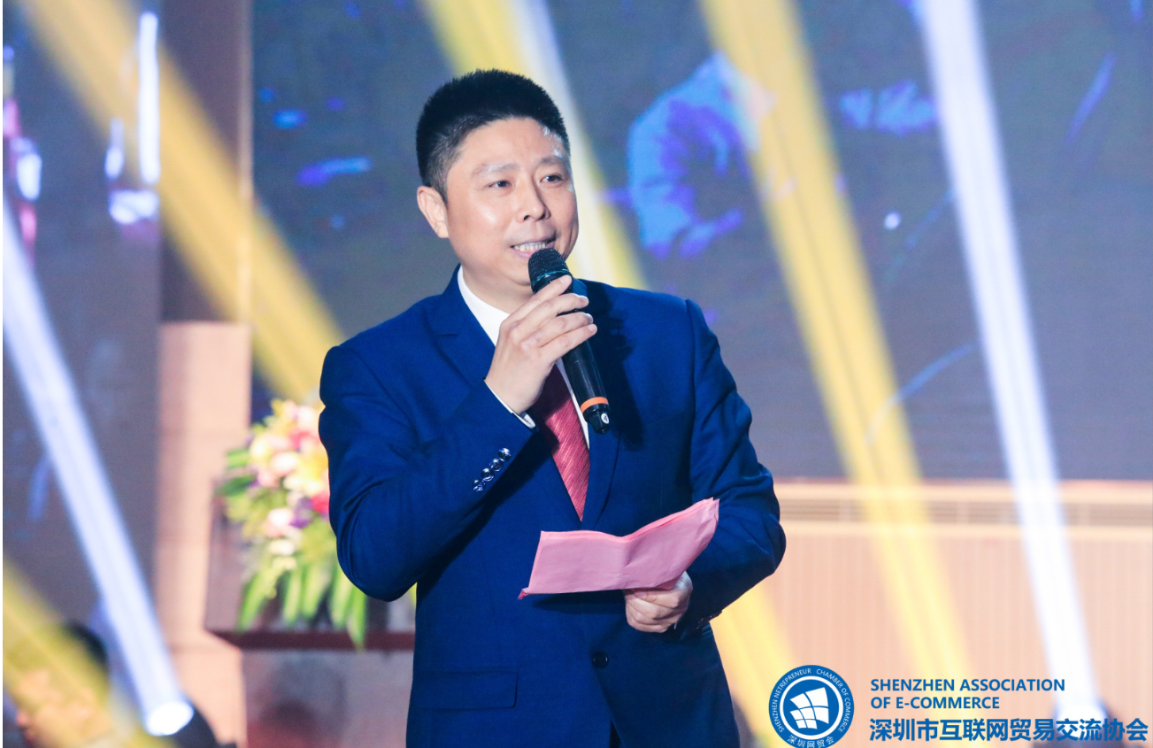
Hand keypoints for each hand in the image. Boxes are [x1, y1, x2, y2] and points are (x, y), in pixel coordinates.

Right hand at [485, 274, 595, 412]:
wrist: (500, 396)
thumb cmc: (509, 371)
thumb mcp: (511, 342)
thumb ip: (527, 328)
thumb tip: (553, 316)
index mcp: (510, 323)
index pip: (536, 300)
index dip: (554, 288)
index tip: (567, 279)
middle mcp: (518, 331)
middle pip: (550, 307)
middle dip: (571, 300)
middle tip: (584, 300)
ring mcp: (528, 345)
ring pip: (560, 323)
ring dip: (579, 318)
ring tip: (589, 319)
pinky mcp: (539, 360)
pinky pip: (565, 342)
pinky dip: (581, 334)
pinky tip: (589, 332)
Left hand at [623, 571, 692, 632]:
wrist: (669, 581)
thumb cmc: (664, 571)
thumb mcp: (665, 567)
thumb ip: (655, 572)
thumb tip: (637, 575)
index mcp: (684, 591)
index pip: (672, 600)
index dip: (651, 596)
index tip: (637, 588)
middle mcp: (680, 609)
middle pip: (654, 613)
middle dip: (636, 600)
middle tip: (628, 589)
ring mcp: (670, 621)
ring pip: (644, 619)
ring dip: (631, 606)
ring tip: (628, 594)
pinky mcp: (660, 627)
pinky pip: (639, 625)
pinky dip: (630, 614)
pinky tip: (629, 604)